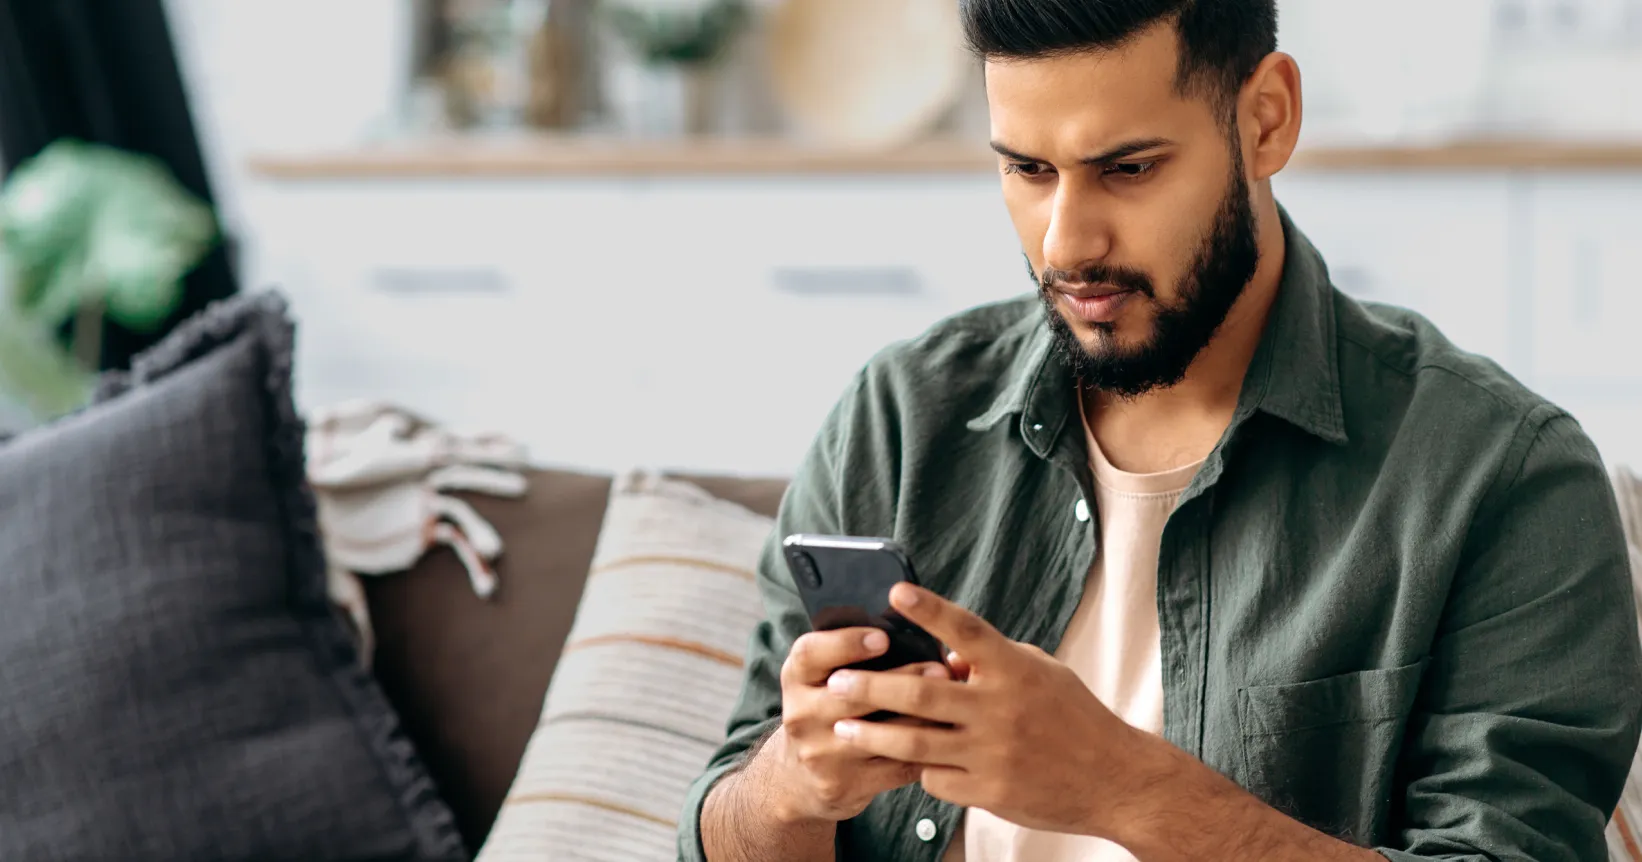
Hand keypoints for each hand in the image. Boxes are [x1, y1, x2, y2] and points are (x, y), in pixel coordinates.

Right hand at [765, 626, 951, 823]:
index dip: (846, 642)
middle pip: (851, 695)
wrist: (798, 778)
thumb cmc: (825, 709)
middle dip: (900, 680)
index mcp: (795, 678)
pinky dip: (923, 752)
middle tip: (939, 669)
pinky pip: (892, 767)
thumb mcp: (820, 679)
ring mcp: (820, 754)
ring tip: (952, 704)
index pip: (810, 653)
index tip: (883, 636)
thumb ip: (849, 656)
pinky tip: (946, 738)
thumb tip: (909, 628)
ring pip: (878, 734)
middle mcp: (801, 715)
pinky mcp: (841, 785)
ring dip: (919, 718)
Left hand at [825, 584, 1156, 838]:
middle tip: (835, 681)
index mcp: (1015, 669)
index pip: (966, 630)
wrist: (1115, 780)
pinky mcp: (989, 792)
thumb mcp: (1041, 674)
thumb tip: (944, 655)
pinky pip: (936, 778)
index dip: (929, 609)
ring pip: (915, 743)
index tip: (895, 592)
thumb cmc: (1074, 717)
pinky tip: (909, 763)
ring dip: (873, 733)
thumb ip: (993, 662)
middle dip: (871, 687)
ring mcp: (993, 753)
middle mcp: (1001, 709)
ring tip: (841, 725)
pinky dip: (921, 768)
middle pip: (921, 694)